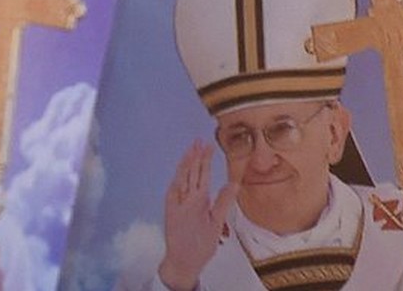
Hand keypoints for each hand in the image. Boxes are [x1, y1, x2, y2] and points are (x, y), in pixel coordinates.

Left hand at [157, 141, 237, 290]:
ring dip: (185, 162)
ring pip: (180, 177)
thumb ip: (224, 201)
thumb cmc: (201, 245)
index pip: (202, 173)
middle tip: (198, 140)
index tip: (208, 145)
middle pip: (190, 172)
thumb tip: (234, 182)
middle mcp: (183, 198)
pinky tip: (180, 171)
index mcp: (197, 201)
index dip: (205, 158)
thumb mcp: (217, 224)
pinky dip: (178, 176)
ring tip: (189, 149)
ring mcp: (174, 202)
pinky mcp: (168, 208)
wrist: (180, 261)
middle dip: (194, 155)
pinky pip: (173, 187)